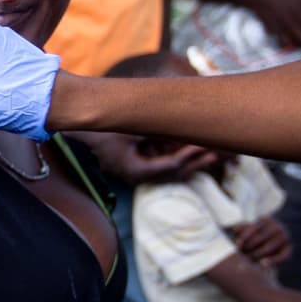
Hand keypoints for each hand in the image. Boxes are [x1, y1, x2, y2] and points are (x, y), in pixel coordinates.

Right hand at [81, 132, 218, 185]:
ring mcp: (139, 171)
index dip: (188, 155)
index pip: (169, 167)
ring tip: (213, 153)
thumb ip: (156, 130)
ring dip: (192, 161)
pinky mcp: (139, 164)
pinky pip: (164, 163)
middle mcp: (139, 176)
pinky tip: (193, 149)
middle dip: (197, 162)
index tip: (203, 145)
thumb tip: (182, 126)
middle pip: (176, 173)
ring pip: (173, 170)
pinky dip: (179, 156)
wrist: (81, 131)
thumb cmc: (104, 129)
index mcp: (136, 171)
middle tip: (219, 152)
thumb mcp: (131, 129)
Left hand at [232, 217, 290, 268]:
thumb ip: (242, 228)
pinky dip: (273, 261)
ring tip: (248, 258)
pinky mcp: (289, 249)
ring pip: (269, 247)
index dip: (245, 236)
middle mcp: (277, 227)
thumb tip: (235, 229)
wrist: (270, 240)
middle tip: (241, 253)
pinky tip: (263, 264)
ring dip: (257, 254)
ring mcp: (285, 238)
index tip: (237, 244)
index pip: (254, 228)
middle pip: (260, 238)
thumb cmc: (254, 234)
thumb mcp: (248, 228)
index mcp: (266, 220)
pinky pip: (282, 256)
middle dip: (249, 247)